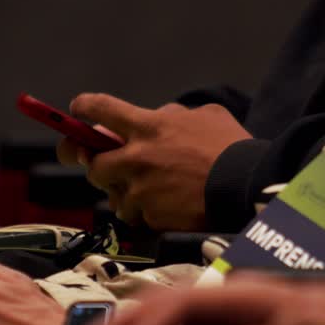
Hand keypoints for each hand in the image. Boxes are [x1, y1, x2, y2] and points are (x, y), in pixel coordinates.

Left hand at [65, 93, 251, 229]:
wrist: (246, 188)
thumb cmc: (232, 148)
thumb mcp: (208, 115)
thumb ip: (175, 115)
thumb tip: (160, 116)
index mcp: (148, 126)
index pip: (100, 109)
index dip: (84, 108)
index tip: (77, 111)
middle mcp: (137, 157)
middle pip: (93, 163)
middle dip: (97, 165)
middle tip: (108, 166)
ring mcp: (140, 190)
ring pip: (112, 195)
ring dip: (123, 193)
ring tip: (148, 192)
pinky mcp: (149, 216)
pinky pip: (134, 217)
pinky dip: (144, 214)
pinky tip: (164, 209)